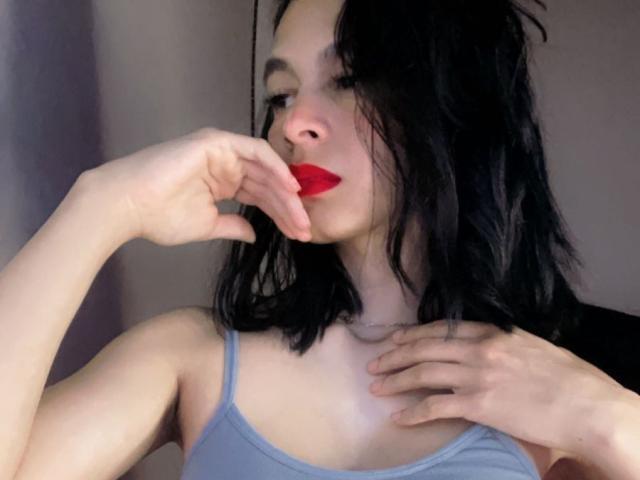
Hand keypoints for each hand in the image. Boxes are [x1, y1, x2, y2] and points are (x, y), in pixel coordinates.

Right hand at [86, 128, 310, 245]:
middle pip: (267, 184)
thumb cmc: (160, 217)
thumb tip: (253, 233)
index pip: (261, 196)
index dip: (281, 214)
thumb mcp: (206, 226)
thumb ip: (233, 226)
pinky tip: (290, 187)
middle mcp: (226, 164)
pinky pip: (254, 151)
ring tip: (301, 216)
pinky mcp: (216, 142)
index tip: (298, 235)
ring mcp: (222, 151)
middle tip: (306, 231)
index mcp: (223, 182)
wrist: (129, 206)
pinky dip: (274, 166)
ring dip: (285, 192)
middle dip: (288, 208)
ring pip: (265, 169)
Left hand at [366, 319, 626, 457]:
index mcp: (493, 333)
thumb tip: (491, 344)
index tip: (395, 339)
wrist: (586, 405)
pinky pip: (435, 406)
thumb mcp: (533, 346)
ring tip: (376, 386)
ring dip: (395, 380)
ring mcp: (477, 376)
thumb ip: (505, 342)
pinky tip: (398, 417)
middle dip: (395, 356)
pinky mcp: (479, 405)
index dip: (413, 335)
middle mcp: (479, 350)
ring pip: (423, 374)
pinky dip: (413, 412)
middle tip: (374, 363)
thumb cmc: (569, 377)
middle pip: (425, 348)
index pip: (441, 329)